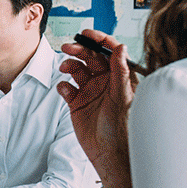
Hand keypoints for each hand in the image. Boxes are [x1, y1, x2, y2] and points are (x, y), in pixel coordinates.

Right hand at [57, 29, 137, 186]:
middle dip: (79, 50)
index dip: (99, 40)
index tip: (86, 33)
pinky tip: (65, 90)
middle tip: (68, 47)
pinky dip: (63, 86)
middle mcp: (104, 82)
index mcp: (119, 77)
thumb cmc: (123, 128)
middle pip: (90, 58)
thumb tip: (120, 47)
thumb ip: (120, 71)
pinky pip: (67, 88)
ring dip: (69, 65)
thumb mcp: (123, 96)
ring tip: (65, 68)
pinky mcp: (77, 103)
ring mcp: (90, 92)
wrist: (110, 154)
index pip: (109, 52)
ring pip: (77, 70)